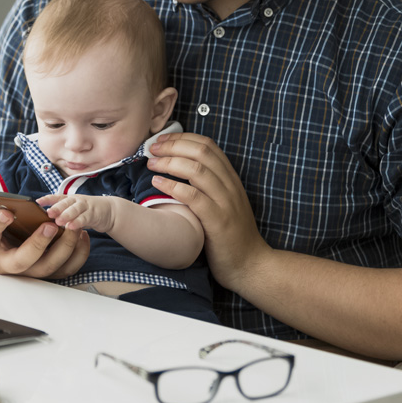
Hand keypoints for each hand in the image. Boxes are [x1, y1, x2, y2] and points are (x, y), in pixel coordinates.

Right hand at [0, 203, 89, 278]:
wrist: (1, 242)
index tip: (6, 213)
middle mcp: (8, 264)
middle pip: (24, 261)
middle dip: (39, 244)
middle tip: (50, 224)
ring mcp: (30, 270)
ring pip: (49, 267)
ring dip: (65, 248)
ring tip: (73, 227)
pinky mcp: (48, 270)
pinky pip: (67, 268)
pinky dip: (79, 253)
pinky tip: (82, 234)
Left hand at [41, 194, 122, 231]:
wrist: (108, 212)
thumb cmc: (85, 213)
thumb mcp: (73, 211)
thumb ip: (61, 215)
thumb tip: (42, 223)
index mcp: (69, 200)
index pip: (57, 197)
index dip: (47, 199)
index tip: (37, 202)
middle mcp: (76, 201)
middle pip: (65, 202)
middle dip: (56, 207)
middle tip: (48, 213)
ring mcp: (85, 206)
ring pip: (75, 209)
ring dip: (67, 214)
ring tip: (59, 221)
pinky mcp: (94, 214)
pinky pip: (85, 218)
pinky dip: (78, 222)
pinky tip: (71, 227)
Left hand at [147, 132, 270, 288]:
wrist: (250, 265)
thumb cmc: (230, 236)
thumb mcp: (223, 204)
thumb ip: (207, 186)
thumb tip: (178, 169)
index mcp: (231, 178)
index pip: (208, 145)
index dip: (182, 138)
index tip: (162, 140)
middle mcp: (230, 186)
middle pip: (201, 152)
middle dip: (173, 145)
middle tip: (152, 148)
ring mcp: (226, 202)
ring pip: (197, 170)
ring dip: (170, 162)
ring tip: (151, 164)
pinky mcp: (218, 221)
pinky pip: (194, 197)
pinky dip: (173, 186)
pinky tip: (157, 183)